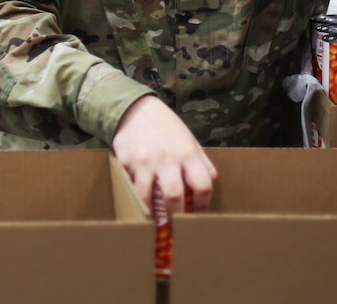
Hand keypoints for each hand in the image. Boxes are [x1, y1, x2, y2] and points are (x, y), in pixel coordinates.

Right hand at [111, 95, 216, 215]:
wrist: (136, 109)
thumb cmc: (166, 126)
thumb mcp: (189, 139)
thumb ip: (201, 162)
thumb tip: (209, 184)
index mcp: (187, 153)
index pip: (203, 185)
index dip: (203, 206)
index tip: (198, 216)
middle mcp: (167, 158)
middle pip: (175, 196)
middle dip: (177, 217)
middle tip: (177, 227)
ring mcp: (145, 161)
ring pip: (149, 197)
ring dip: (153, 213)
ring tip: (157, 221)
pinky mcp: (127, 163)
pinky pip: (133, 187)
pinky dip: (138, 198)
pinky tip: (142, 202)